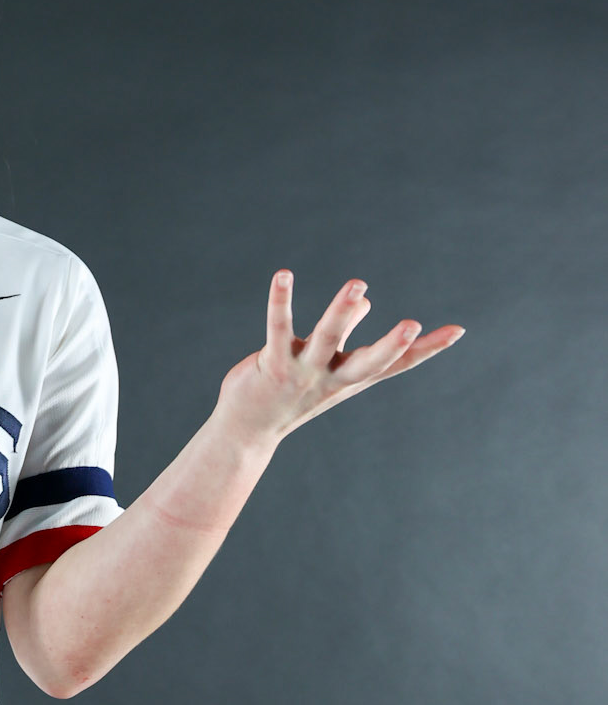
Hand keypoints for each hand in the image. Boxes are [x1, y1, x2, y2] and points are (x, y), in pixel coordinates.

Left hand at [216, 271, 465, 447]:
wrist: (247, 430)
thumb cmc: (289, 391)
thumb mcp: (325, 365)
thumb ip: (346, 332)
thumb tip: (364, 301)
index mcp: (350, 378)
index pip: (396, 365)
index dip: (427, 349)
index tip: (458, 331)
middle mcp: (331, 378)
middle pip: (368, 363)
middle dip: (390, 345)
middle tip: (413, 325)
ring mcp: (303, 372)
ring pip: (325, 339)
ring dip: (342, 312)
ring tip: (357, 284)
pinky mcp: (272, 363)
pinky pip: (278, 327)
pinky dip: (281, 300)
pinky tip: (283, 275)